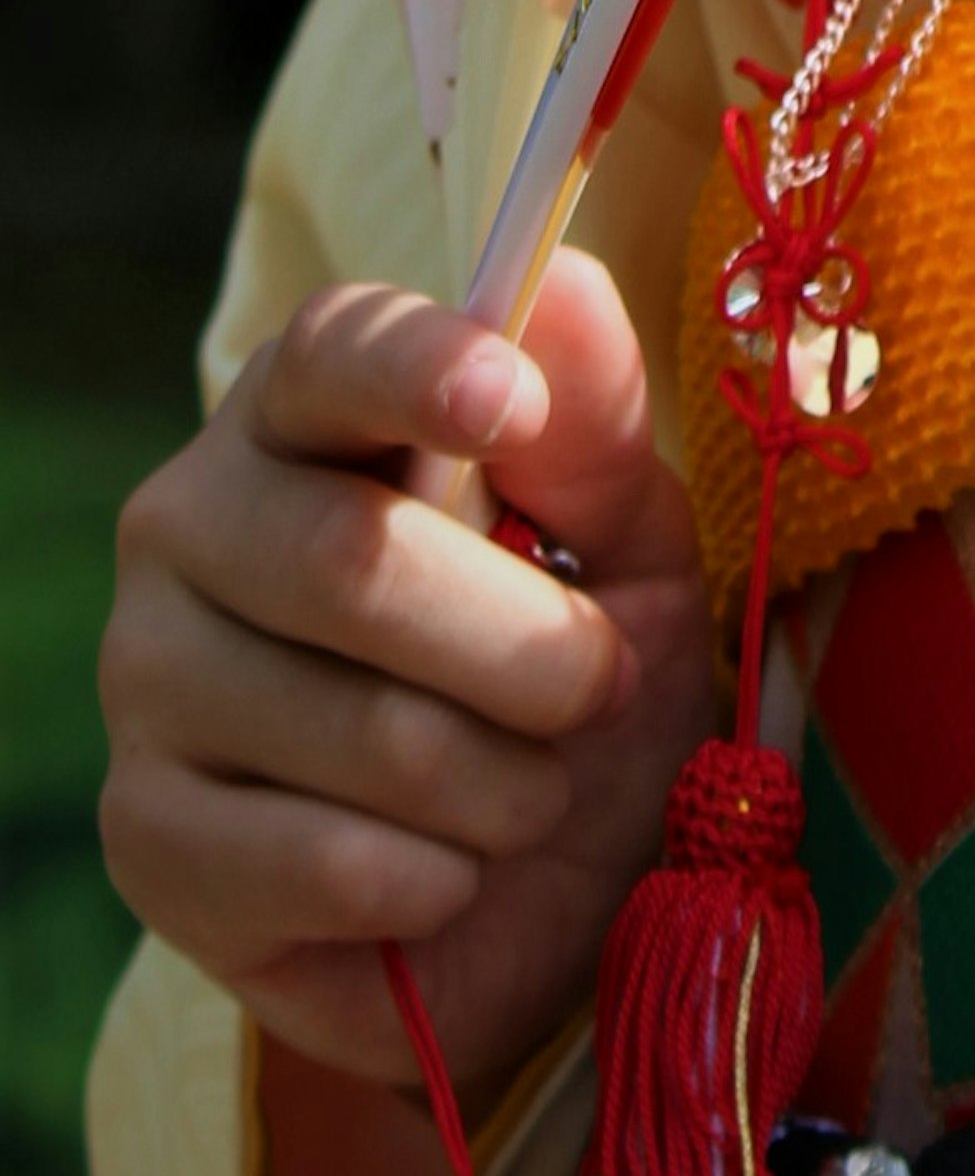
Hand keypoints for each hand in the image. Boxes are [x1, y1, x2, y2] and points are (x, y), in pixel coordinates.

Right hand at [100, 253, 719, 1102]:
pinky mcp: (145, 837)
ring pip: (359, 730)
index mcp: (305, 412)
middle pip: (353, 560)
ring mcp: (146, 679)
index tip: (510, 402)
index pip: (332, 351)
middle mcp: (191, 522)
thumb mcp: (627, 537)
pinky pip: (323, 863)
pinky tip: (444, 873)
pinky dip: (438, 881)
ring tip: (526, 791)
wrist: (541, 888)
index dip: (420, 367)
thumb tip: (561, 286)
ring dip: (504, 784)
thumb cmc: (571, 670)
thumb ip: (594, 423)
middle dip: (529, 647)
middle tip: (600, 688)